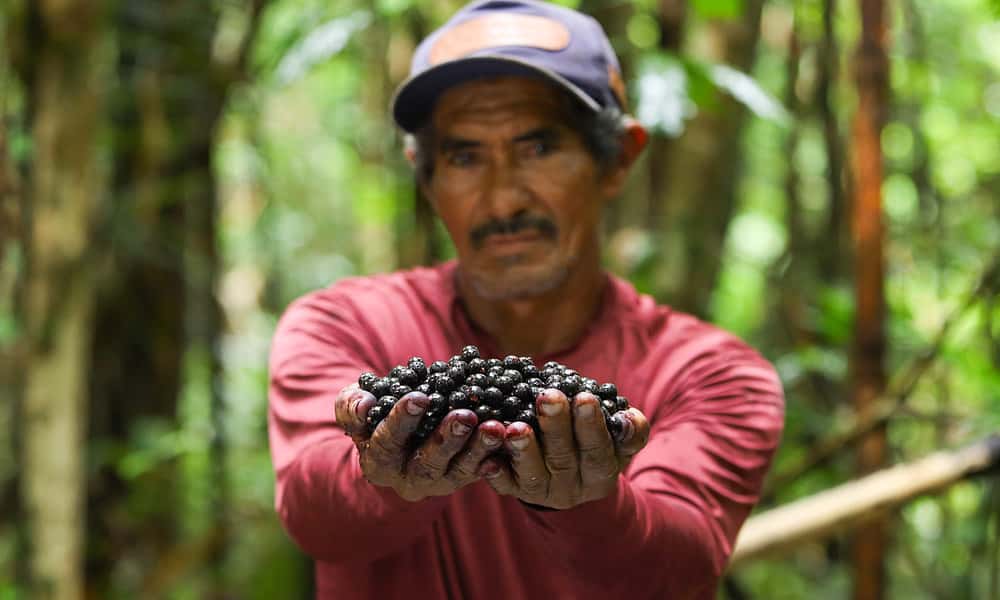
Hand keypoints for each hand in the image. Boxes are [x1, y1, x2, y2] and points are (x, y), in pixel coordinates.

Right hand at [335, 384, 506, 501]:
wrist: (396, 439)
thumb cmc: (373, 417)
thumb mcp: (355, 409)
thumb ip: (351, 406)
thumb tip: (364, 405)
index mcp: (378, 463)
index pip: (387, 443)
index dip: (401, 422)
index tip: (419, 397)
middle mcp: (408, 479)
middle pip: (428, 464)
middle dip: (447, 440)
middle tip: (464, 415)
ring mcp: (439, 482)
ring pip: (460, 471)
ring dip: (479, 449)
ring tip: (494, 427)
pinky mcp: (464, 478)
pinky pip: (482, 471)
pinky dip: (495, 457)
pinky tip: (507, 440)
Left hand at [480, 389, 648, 509]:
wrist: (571, 477)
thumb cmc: (596, 444)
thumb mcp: (619, 440)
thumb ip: (630, 429)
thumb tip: (628, 418)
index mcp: (600, 473)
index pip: (598, 449)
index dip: (591, 425)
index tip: (584, 397)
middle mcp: (572, 487)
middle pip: (563, 458)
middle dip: (555, 426)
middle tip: (548, 397)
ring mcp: (542, 492)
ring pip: (532, 474)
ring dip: (523, 450)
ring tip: (515, 427)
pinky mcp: (516, 491)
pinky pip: (504, 485)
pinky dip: (495, 472)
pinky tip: (488, 458)